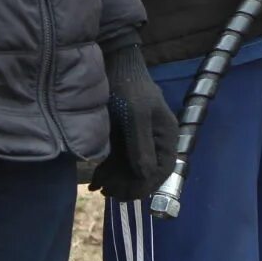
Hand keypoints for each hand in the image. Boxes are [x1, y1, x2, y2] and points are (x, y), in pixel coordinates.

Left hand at [90, 41, 179, 199]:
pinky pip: (118, 162)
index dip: (146, 185)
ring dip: (116, 182)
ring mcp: (137, 141)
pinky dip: (108, 173)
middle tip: (108, 193)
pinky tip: (96, 182)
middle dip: (127, 185)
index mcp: (166, 135)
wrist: (112, 65)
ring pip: (129, 170)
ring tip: (99, 188)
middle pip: (145, 173)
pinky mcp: (122, 139)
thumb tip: (145, 175)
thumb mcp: (136, 115)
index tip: (127, 195)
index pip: (163, 169)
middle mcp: (154, 141)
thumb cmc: (129, 87)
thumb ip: (141, 144)